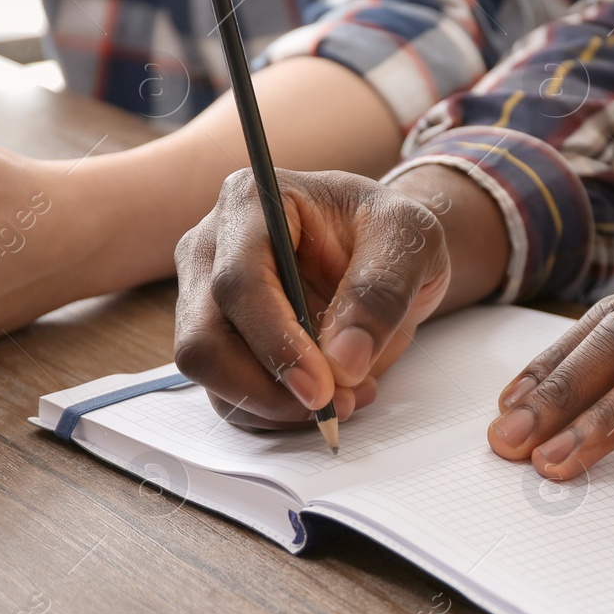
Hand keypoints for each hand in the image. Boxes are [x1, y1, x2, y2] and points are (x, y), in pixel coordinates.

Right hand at [173, 169, 450, 427]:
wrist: (385, 250)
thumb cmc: (388, 230)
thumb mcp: (409, 239)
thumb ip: (381, 291)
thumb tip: (343, 360)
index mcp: (252, 202)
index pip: (239, 282)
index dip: (276, 343)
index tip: (322, 387)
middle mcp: (212, 248)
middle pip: (204, 339)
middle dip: (268, 387)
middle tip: (333, 404)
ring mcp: (206, 296)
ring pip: (211, 375)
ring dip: (277, 405)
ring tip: (348, 395)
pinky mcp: (218, 339)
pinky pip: (229, 395)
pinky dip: (278, 411)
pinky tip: (330, 394)